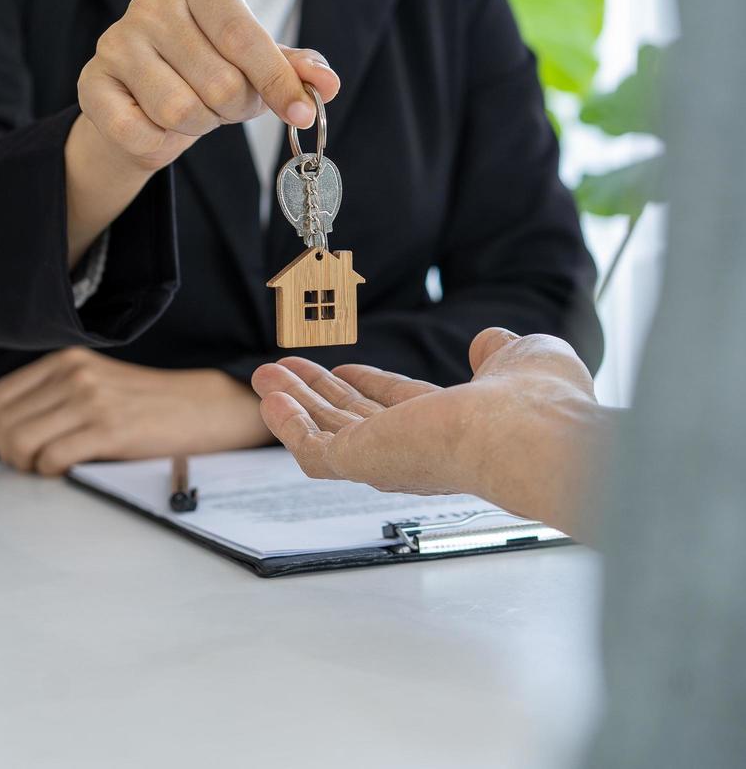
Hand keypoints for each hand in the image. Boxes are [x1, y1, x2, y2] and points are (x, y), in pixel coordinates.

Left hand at [0, 348, 271, 476]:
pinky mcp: (107, 429)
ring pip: (23, 440)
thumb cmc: (143, 403)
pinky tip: (64, 471)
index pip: (3, 394)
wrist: (197, 408)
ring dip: (24, 464)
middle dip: (6, 450)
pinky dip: (50, 471)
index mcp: (66, 360)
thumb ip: (55, 393)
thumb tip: (8, 428)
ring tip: (41, 469)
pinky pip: (53, 457)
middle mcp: (74, 374)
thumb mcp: (94, 381)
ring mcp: (90, 400)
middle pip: (8, 420)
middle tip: (22, 465)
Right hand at [74, 0, 340, 174]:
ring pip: (181, 111)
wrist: (138, 96)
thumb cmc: (205, 69)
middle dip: (233, 108)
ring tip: (193, 111)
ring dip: (198, 126)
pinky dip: (161, 144)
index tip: (304, 114)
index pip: (245, 38)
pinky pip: (141, 134)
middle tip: (225, 104)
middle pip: (219, 83)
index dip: (278, 82)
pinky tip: (158, 126)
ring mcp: (115, 42)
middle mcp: (150, 3)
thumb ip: (293, 69)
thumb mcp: (254, 63)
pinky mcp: (91, 83)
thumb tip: (328, 85)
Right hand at [250, 328, 614, 536]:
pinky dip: (288, 426)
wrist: (531, 434)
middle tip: (284, 370)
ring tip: (264, 375)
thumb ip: (499, 352)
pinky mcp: (363, 462)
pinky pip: (314, 451)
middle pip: (353, 420)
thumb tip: (488, 341)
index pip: (398, 407)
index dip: (369, 385)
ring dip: (295, 402)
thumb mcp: (520, 359)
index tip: (344, 367)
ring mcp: (388, 458)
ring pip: (327, 433)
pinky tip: (272, 399)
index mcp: (452, 427)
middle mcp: (416, 448)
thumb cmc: (539, 404)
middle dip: (317, 393)